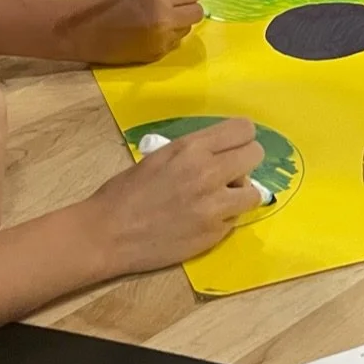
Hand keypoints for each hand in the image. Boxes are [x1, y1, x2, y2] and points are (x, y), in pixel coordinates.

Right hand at [58, 0, 203, 63]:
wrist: (83, 32)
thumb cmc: (105, 3)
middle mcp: (165, 21)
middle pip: (196, 12)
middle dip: (186, 7)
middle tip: (171, 6)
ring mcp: (162, 41)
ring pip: (186, 28)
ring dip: (177, 22)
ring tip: (156, 19)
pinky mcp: (156, 55)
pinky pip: (173, 42)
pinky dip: (166, 36)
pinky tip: (148, 32)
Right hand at [83, 118, 265, 272]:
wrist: (108, 233)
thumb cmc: (125, 192)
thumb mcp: (160, 157)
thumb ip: (194, 152)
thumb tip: (221, 154)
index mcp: (191, 148)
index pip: (243, 129)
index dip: (241, 139)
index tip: (233, 148)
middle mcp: (208, 172)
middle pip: (255, 154)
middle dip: (246, 163)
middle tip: (230, 175)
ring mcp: (214, 205)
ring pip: (254, 192)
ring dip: (240, 195)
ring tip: (219, 201)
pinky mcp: (214, 233)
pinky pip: (235, 221)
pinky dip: (224, 220)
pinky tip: (202, 222)